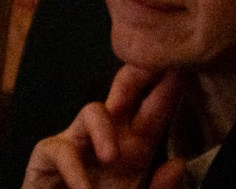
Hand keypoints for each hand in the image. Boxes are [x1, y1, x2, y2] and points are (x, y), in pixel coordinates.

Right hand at [24, 65, 186, 188]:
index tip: (189, 64)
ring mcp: (78, 143)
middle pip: (127, 89)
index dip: (172, 83)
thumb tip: (177, 164)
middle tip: (160, 72)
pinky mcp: (46, 159)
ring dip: (103, 130)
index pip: (158, 104)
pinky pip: (59, 148)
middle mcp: (110, 136)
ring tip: (112, 159)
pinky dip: (73, 169)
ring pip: (93, 110)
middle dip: (141, 74)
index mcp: (138, 145)